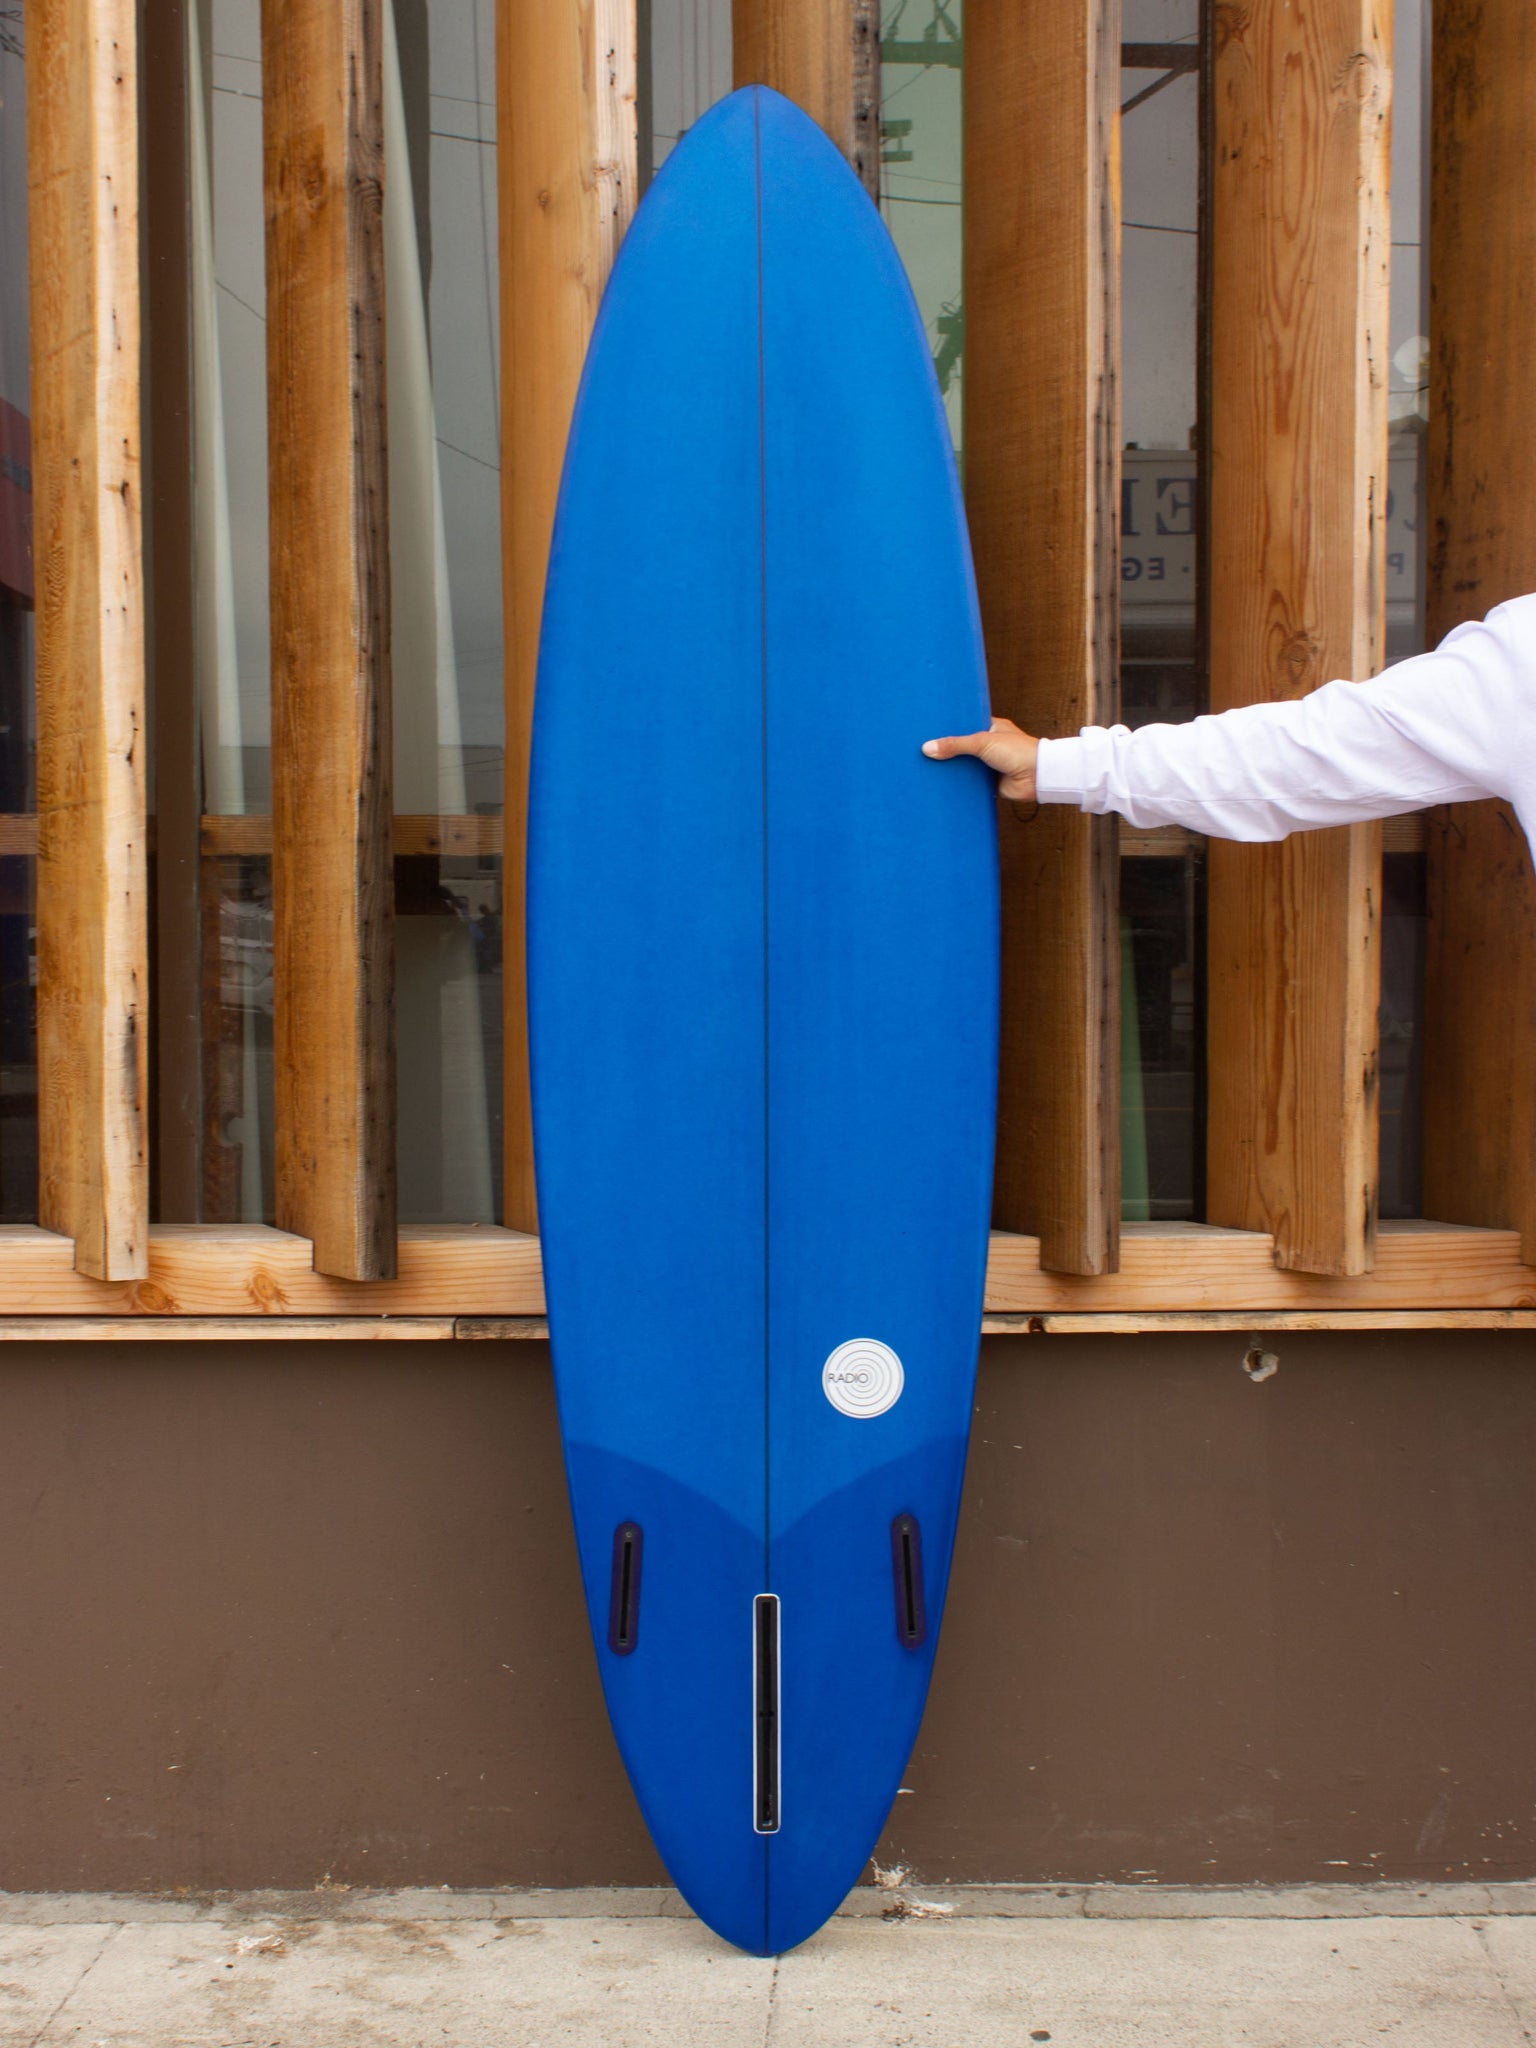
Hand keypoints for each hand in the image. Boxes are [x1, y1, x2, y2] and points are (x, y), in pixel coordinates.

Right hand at [922, 717, 1039, 802]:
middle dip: (948, 752)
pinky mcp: (989, 783)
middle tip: (923, 752)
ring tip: (927, 770)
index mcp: (991, 728)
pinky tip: (942, 787)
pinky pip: (970, 785)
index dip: (949, 729)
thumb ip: (955, 745)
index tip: (929, 731)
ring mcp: (989, 765)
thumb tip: (928, 748)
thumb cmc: (1018, 751)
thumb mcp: (982, 741)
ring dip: (952, 770)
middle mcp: (990, 746)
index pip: (965, 726)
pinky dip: (960, 786)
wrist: (1037, 776)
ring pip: (965, 767)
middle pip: (962, 748)